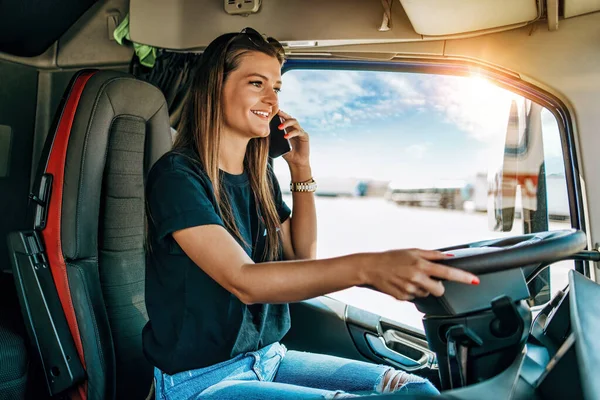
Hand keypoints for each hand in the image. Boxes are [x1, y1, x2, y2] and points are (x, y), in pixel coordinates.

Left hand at [277, 110, 309, 166]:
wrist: (296, 162)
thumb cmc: (287, 153)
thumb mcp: (278, 144)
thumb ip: (274, 138)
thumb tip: (265, 132)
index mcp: (288, 129)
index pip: (284, 119)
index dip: (279, 114)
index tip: (273, 111)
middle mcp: (295, 128)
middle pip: (290, 117)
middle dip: (283, 115)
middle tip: (277, 114)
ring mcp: (300, 131)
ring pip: (295, 122)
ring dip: (286, 123)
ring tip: (279, 127)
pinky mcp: (305, 136)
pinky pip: (298, 132)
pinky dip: (291, 133)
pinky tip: (285, 136)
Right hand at [364, 249, 479, 300]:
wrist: (371, 267)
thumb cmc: (391, 257)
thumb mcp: (412, 251)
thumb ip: (432, 255)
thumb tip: (449, 256)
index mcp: (421, 265)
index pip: (448, 272)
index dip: (463, 277)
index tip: (475, 281)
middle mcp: (417, 278)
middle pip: (439, 290)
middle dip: (437, 286)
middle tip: (427, 278)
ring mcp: (410, 289)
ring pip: (426, 294)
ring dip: (421, 288)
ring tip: (408, 278)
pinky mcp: (403, 298)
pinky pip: (414, 297)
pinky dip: (411, 292)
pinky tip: (402, 283)